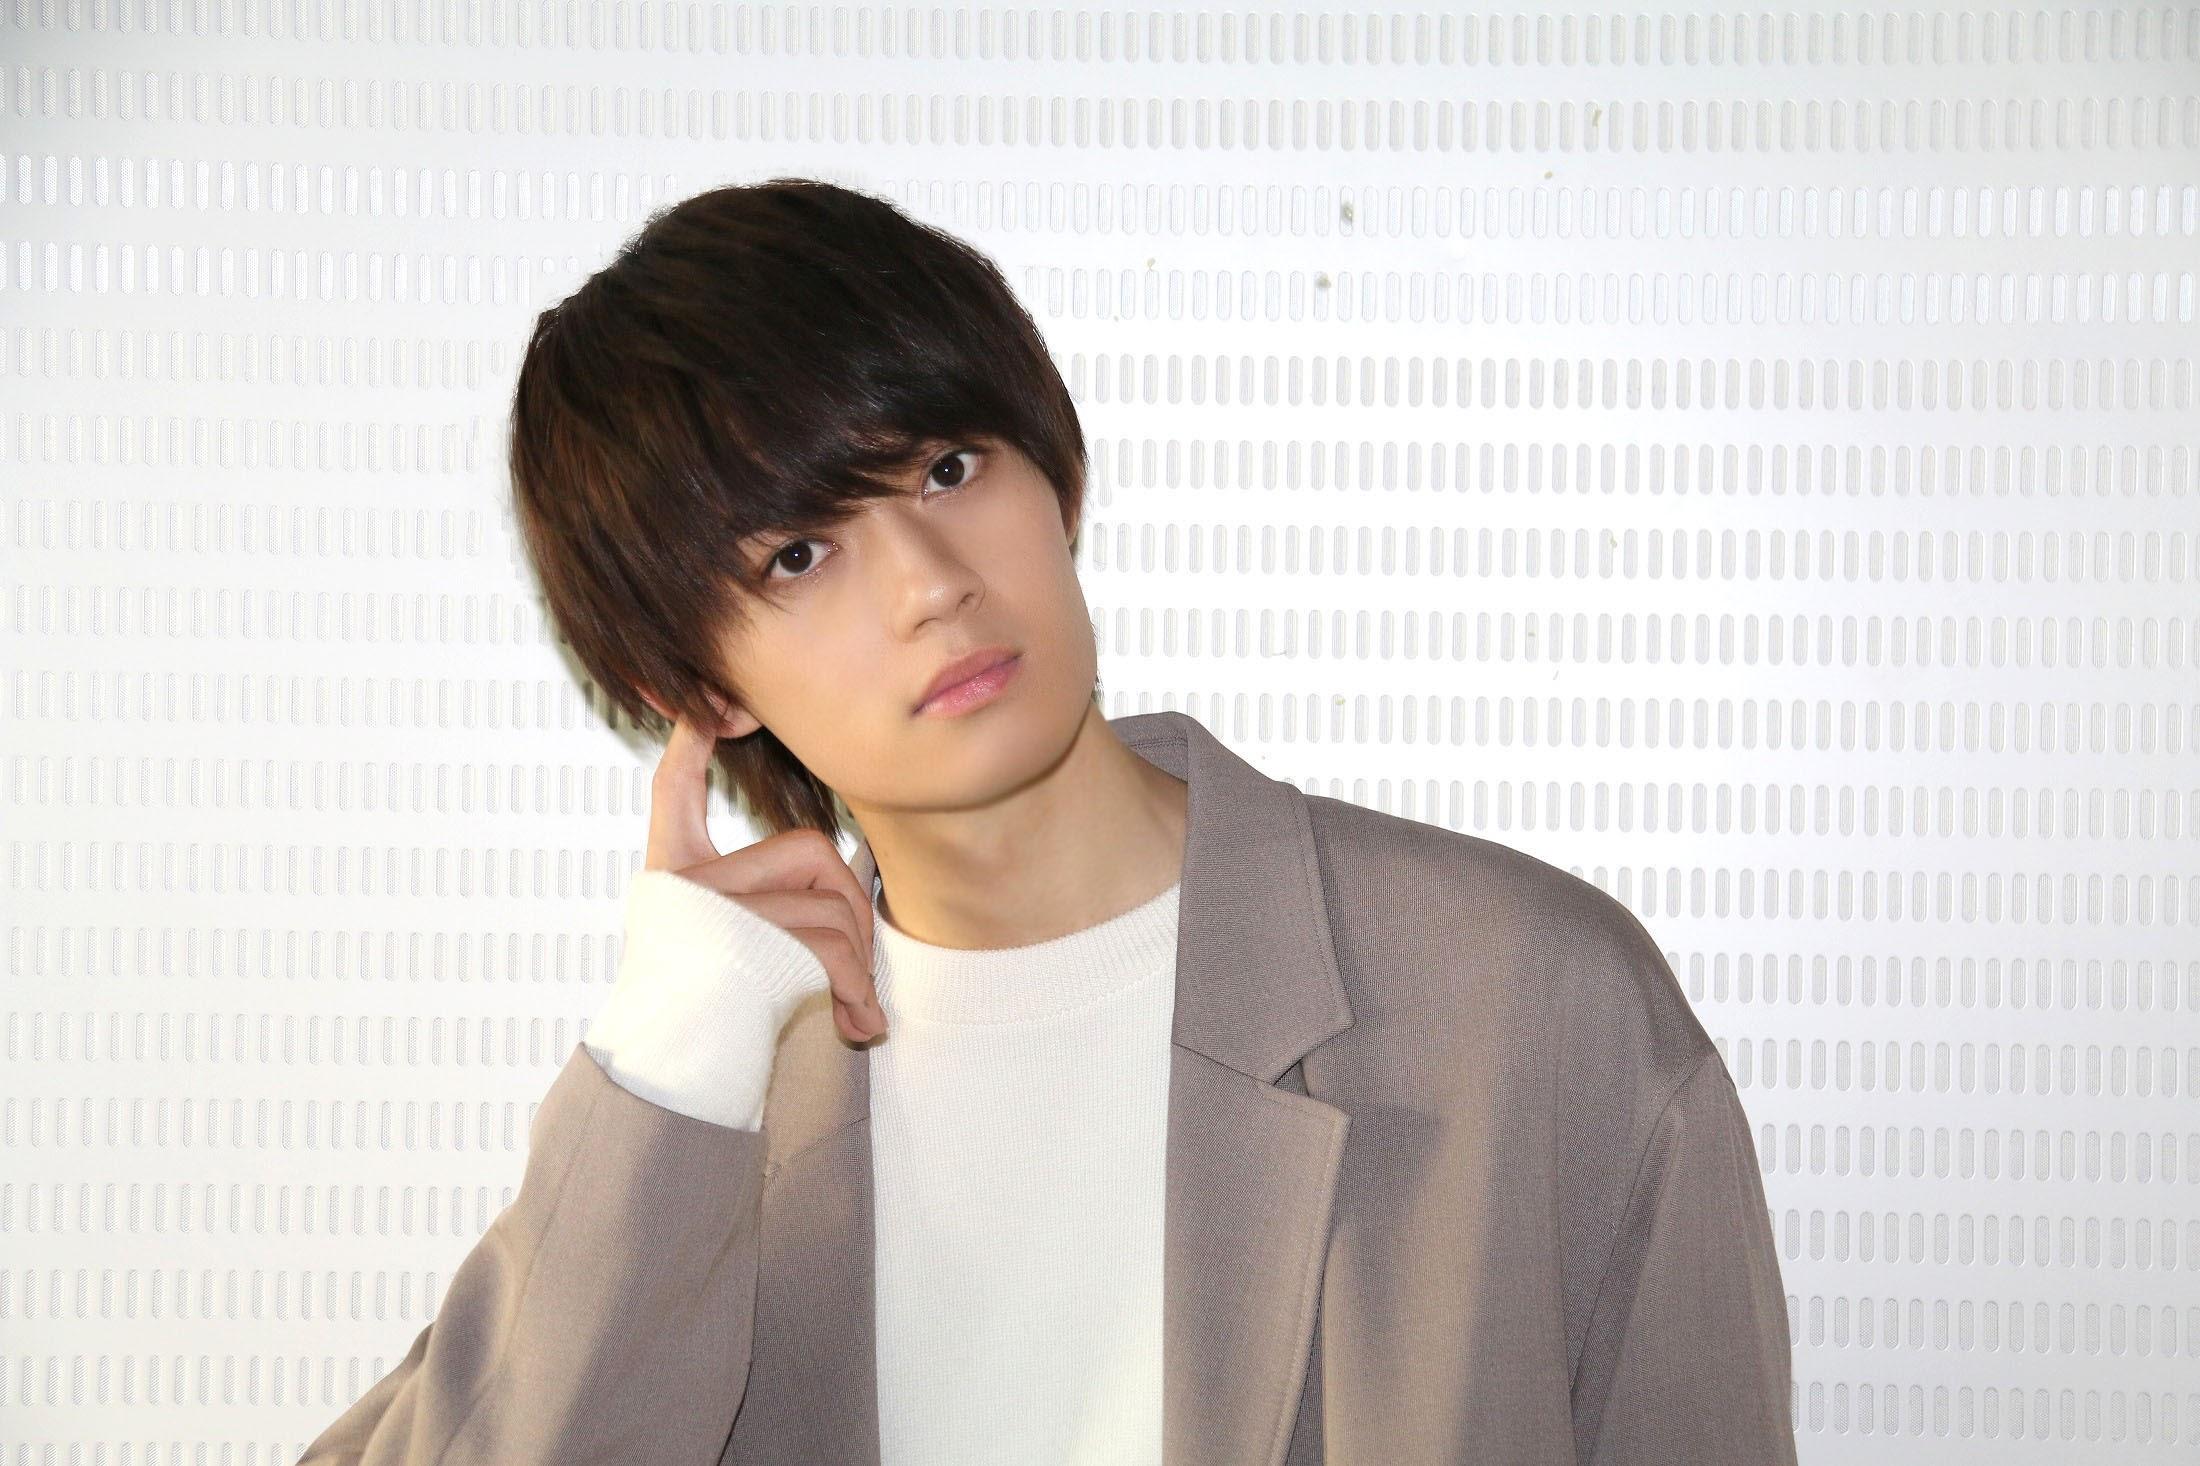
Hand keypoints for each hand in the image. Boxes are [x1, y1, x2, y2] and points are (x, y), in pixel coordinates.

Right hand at [644, 713, 884, 1044]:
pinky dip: (856, 991)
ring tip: (852, 1012)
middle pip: (812, 852)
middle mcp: (687, 888)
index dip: (689, 743)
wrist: (672, 1085)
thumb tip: (820, 859)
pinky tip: (856, 1026)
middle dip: (852, 910)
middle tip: (855, 971)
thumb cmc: (702, 1020)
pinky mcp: (745, 948)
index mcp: (675, 879)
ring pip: (832, 907)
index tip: (708, 706)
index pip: (674, 791)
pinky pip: (832, 947)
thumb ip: (755, 898)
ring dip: (858, 968)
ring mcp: (716, 914)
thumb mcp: (715, 949)